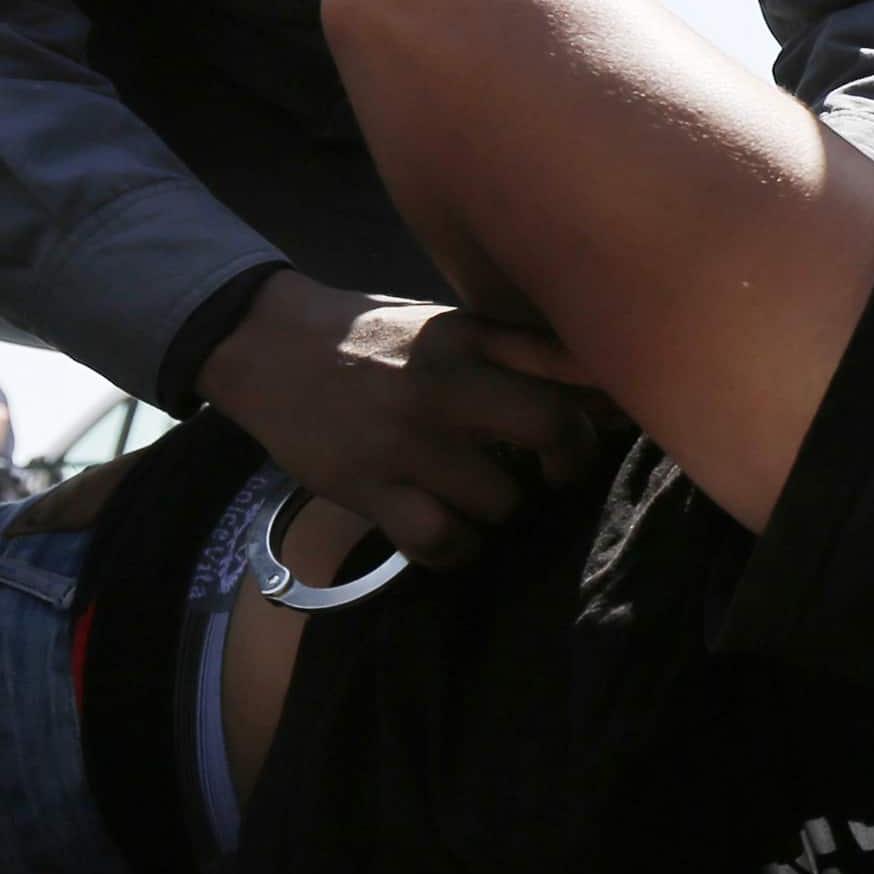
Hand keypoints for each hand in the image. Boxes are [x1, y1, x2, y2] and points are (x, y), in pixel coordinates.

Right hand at [198, 277, 602, 567]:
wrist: (268, 346)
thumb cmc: (376, 340)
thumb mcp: (447, 326)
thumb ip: (519, 350)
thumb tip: (604, 388)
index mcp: (469, 336)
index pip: (566, 364)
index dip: (605, 403)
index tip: (604, 426)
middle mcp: (445, 384)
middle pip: (553, 428)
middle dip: (568, 463)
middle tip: (553, 474)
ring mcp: (405, 440)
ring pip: (503, 501)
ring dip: (501, 509)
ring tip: (478, 495)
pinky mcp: (368, 488)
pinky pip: (441, 541)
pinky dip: (455, 547)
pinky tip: (449, 530)